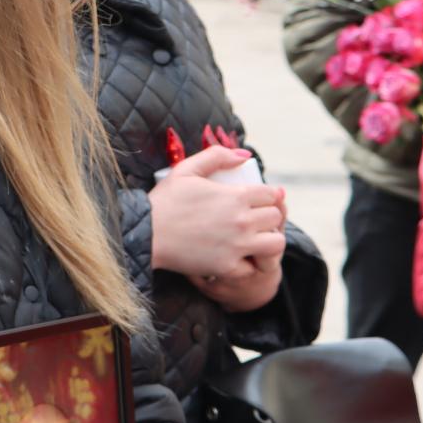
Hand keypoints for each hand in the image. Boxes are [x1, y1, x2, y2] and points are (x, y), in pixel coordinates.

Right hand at [150, 147, 286, 303]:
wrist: (146, 234)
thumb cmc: (164, 201)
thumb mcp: (186, 169)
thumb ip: (217, 156)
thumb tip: (244, 155)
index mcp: (236, 196)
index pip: (272, 194)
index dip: (268, 195)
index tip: (260, 199)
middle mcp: (242, 221)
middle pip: (275, 217)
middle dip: (268, 215)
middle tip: (255, 218)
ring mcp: (237, 246)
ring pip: (276, 243)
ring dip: (268, 240)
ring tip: (255, 239)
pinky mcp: (227, 267)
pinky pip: (252, 267)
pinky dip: (246, 263)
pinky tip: (236, 257)